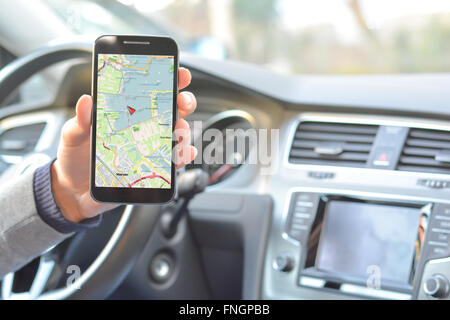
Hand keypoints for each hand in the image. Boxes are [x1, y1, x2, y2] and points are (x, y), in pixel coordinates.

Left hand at [51, 68, 196, 222]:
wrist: (74, 192)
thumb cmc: (75, 159)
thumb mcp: (72, 136)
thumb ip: (80, 121)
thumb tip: (86, 101)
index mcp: (127, 113)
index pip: (152, 91)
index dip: (170, 79)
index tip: (179, 73)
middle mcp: (144, 128)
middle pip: (174, 109)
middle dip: (185, 101)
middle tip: (182, 102)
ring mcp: (152, 148)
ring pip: (179, 133)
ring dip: (184, 130)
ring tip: (178, 131)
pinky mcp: (155, 169)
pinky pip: (176, 161)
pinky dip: (185, 156)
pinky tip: (183, 154)